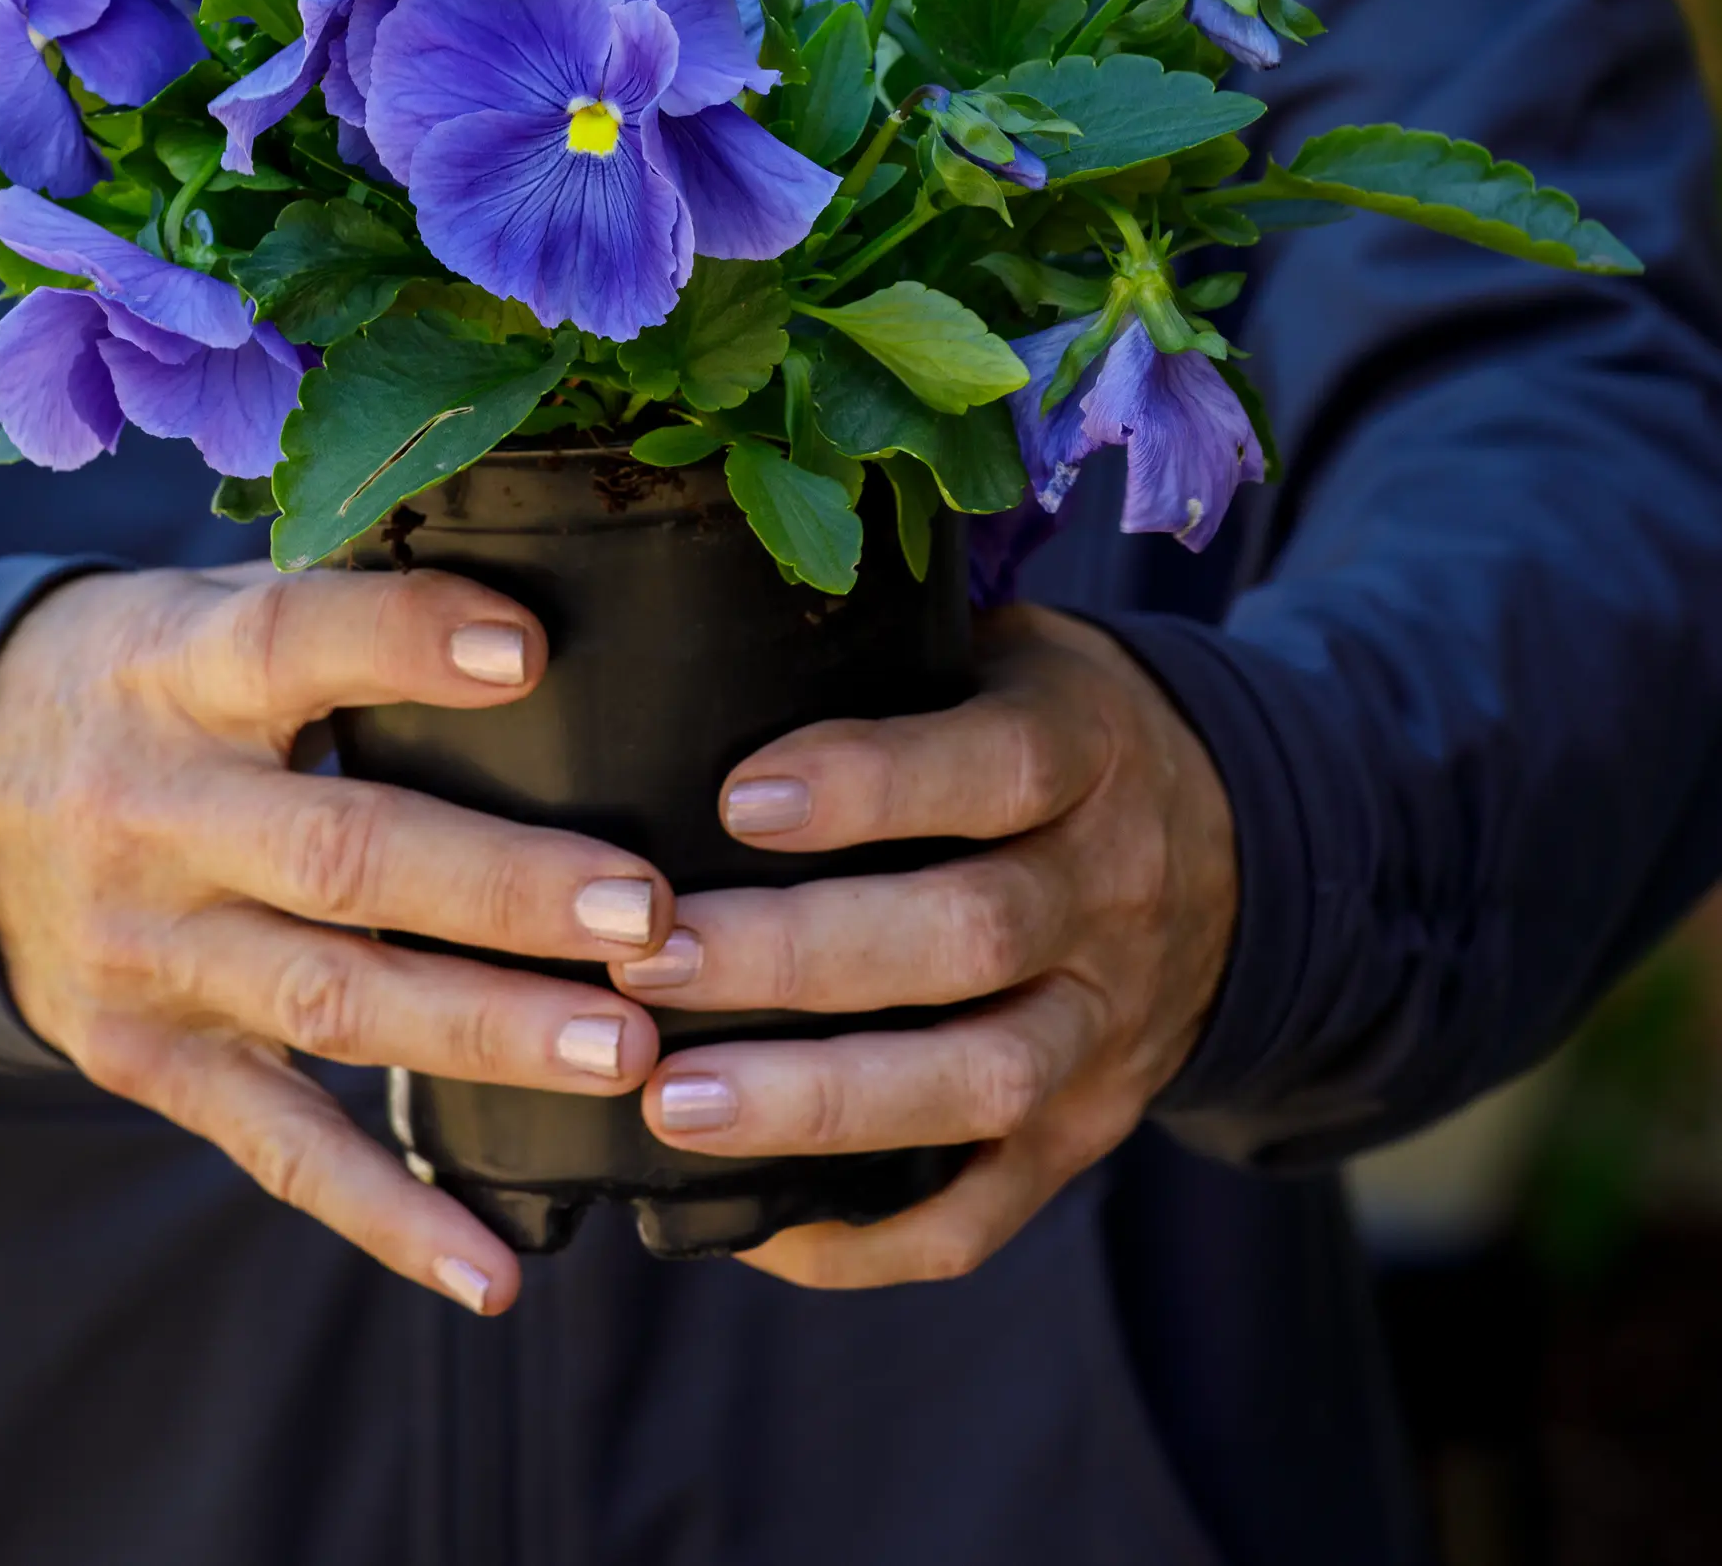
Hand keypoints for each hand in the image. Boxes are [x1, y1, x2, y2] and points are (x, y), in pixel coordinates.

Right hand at [0, 563, 675, 1316]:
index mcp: (179, 671)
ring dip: (485, 1034)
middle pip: (341, 856)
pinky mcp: (148, 1058)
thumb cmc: (147, 677)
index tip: (531, 652)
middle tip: (646, 917)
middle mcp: (158, 814)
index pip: (290, 641)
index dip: (407, 643)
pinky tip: (490, 1268)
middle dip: (502, 890)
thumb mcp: (208, 606)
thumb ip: (346, 609)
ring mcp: (150, 951)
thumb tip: (552, 599)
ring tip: (626, 1055)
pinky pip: (275, 1144)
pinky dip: (384, 1212)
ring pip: (332, 1003)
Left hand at [614, 605, 1235, 1288]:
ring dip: (819, 1104)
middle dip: (796, 957)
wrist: (1235, 847)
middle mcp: (1113, 890)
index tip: (736, 798)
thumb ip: (889, 657)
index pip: (998, 767)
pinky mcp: (1088, 1129)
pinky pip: (991, 1210)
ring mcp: (1109, 1025)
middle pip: (971, 936)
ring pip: (982, 1084)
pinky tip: (754, 1225)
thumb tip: (696, 646)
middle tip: (648, 960)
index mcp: (1092, 749)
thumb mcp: (1005, 651)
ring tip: (673, 1103)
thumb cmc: (1045, 729)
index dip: (870, 785)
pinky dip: (872, 1237)